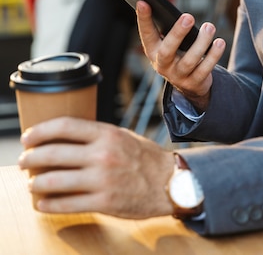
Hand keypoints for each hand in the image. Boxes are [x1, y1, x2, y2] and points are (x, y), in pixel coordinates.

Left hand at [18, 117, 174, 216]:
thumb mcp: (121, 136)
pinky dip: (50, 204)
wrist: (170, 183)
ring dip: (36, 183)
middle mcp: (102, 155)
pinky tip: (43, 203)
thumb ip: (96, 136)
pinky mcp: (104, 203)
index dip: (40, 131)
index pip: (64, 127)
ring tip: (32, 183)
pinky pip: (68, 204)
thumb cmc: (144, 158)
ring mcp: (102, 180)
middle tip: (23, 161)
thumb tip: (65, 137)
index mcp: (106, 134)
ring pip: (56, 181)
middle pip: (53, 154)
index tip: (28, 137)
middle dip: (31, 158)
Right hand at [136, 0, 225, 112]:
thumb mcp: (168, 43)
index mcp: (152, 51)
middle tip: (188, 16)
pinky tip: (219, 42)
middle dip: (177, 33)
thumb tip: (179, 11)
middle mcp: (162, 65)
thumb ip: (169, 28)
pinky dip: (213, 55)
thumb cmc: (178, 53)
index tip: (142, 2)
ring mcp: (178, 76)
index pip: (146, 34)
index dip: (143, 19)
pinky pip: (204, 69)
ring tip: (209, 27)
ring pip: (189, 61)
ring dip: (201, 42)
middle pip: (167, 51)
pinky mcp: (194, 83)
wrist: (188, 84)